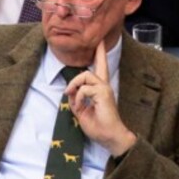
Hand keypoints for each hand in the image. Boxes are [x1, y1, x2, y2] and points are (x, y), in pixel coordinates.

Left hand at [65, 41, 136, 155]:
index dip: (101, 54)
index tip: (101, 41)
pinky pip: (84, 89)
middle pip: (90, 70)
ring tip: (72, 99)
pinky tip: (80, 107)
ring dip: (75, 87)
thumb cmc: (98, 126)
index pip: (101, 67)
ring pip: (86, 75)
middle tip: (67, 92)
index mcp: (100, 89)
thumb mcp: (81, 111)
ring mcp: (105, 89)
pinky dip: (78, 98)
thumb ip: (75, 100)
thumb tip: (68, 93)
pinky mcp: (104, 94)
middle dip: (75, 79)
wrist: (110, 137)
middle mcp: (104, 86)